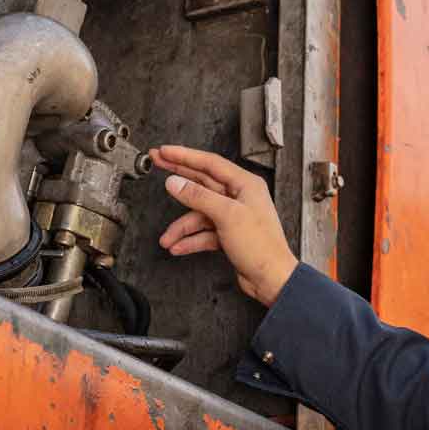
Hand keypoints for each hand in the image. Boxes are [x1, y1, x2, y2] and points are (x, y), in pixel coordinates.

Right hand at [150, 145, 297, 306]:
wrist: (271, 278)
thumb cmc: (262, 247)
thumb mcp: (227, 215)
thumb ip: (198, 197)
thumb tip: (176, 183)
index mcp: (246, 185)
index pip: (210, 163)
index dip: (185, 156)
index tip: (165, 151)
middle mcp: (240, 197)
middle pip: (202, 182)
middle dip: (178, 177)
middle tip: (157, 164)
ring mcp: (234, 215)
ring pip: (199, 213)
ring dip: (182, 226)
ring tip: (167, 237)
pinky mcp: (229, 233)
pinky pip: (204, 232)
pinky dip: (191, 239)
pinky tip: (179, 246)